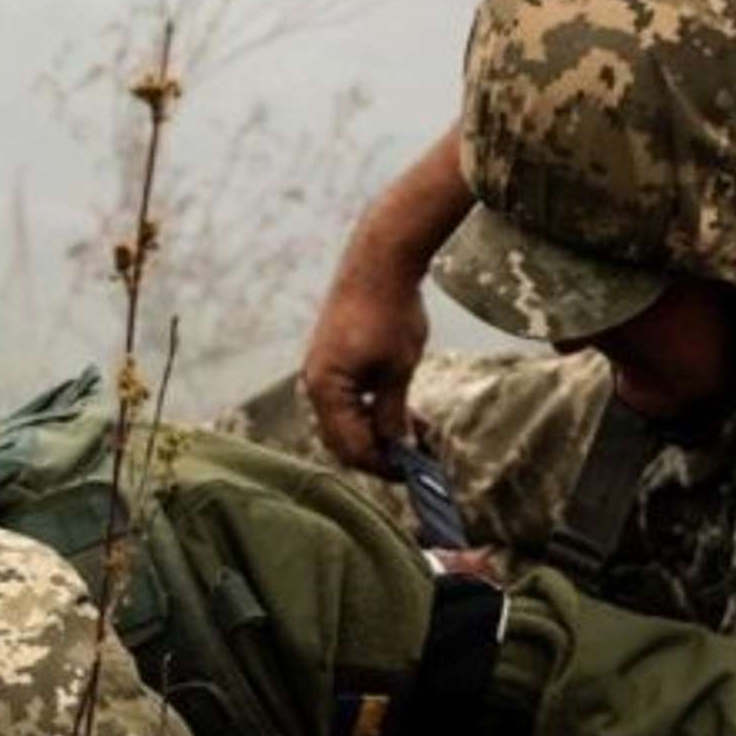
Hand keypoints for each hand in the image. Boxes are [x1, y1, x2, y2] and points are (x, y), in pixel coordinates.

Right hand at [303, 266, 427, 472]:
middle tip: (417, 458)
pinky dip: (374, 411)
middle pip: (343, 439)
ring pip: (348, 421)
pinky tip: (405, 413)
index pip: (351, 447)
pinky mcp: (333, 362)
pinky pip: (349, 400)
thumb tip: (397, 448)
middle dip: (380, 452)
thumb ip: (393, 414)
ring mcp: (322, 373)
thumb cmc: (389, 313)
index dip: (384, 465)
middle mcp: (316, 384)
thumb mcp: (398, 370)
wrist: (379, 265)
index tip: (415, 471)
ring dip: (380, 432)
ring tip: (419, 435)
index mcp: (326, 390)